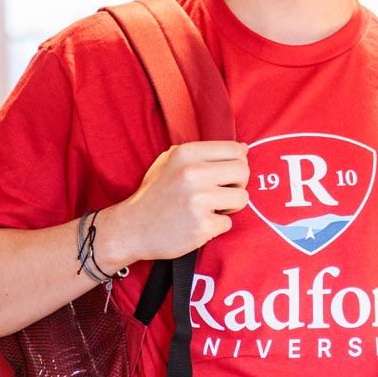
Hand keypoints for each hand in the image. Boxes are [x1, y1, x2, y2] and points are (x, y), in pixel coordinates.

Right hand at [99, 141, 248, 268]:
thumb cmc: (155, 194)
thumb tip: (245, 148)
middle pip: (243, 172)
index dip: (237, 163)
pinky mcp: (202, 226)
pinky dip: (216, 226)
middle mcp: (192, 173)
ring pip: (242, 198)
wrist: (132, 228)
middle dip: (238, 184)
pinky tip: (198, 224)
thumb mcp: (171, 162)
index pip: (235, 150)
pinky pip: (228, 223)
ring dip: (230, 207)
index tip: (226, 175)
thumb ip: (206, 153)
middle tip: (221, 193)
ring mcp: (198, 200)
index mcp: (186, 154)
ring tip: (210, 209)